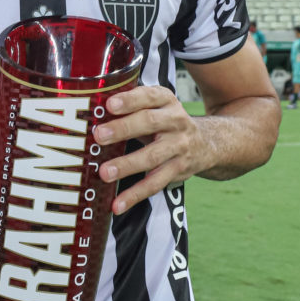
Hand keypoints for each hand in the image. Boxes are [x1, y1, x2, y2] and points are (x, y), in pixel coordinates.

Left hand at [94, 86, 203, 214]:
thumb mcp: (156, 106)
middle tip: (99, 136)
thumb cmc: (166, 121)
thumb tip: (92, 111)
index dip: (129, 100)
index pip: (148, 96)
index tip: (109, 104)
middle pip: (149, 123)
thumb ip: (132, 106)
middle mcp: (175, 121)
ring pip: (152, 156)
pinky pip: (155, 183)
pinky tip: (118, 204)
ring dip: (127, 165)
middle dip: (123, 129)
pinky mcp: (178, 170)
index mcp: (166, 101)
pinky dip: (135, 195)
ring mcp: (178, 147)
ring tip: (105, 173)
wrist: (207, 143)